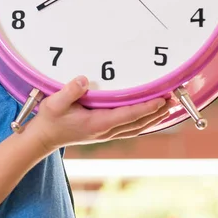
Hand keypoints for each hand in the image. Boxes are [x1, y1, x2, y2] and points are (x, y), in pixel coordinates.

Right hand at [28, 77, 173, 152]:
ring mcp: (106, 134)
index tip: (161, 99)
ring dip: (153, 118)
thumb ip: (69, 91)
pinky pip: (130, 129)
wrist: (44, 138)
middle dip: (157, 112)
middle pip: (138, 123)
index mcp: (97, 123)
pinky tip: (150, 117)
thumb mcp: (54, 103)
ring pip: (136, 128)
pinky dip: (144, 122)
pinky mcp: (104, 133)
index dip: (146, 108)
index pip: (127, 115)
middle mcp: (105, 131)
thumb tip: (83, 79)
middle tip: (173, 99)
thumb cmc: (50, 120)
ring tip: (168, 106)